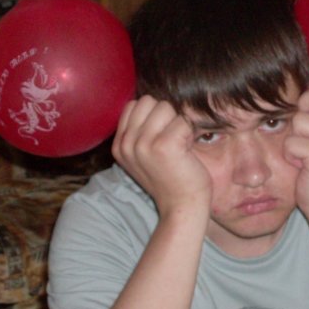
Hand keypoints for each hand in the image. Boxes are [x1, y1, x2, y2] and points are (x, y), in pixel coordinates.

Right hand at [112, 96, 212, 218]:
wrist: (182, 207)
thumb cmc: (171, 178)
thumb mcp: (144, 156)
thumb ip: (140, 131)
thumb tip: (150, 101)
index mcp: (119, 145)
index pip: (133, 105)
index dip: (153, 115)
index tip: (161, 137)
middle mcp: (127, 144)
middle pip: (148, 101)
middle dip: (165, 116)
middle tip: (172, 141)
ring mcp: (143, 145)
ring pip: (166, 107)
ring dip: (178, 123)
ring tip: (179, 146)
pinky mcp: (163, 146)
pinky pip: (182, 120)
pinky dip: (189, 133)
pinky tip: (187, 151)